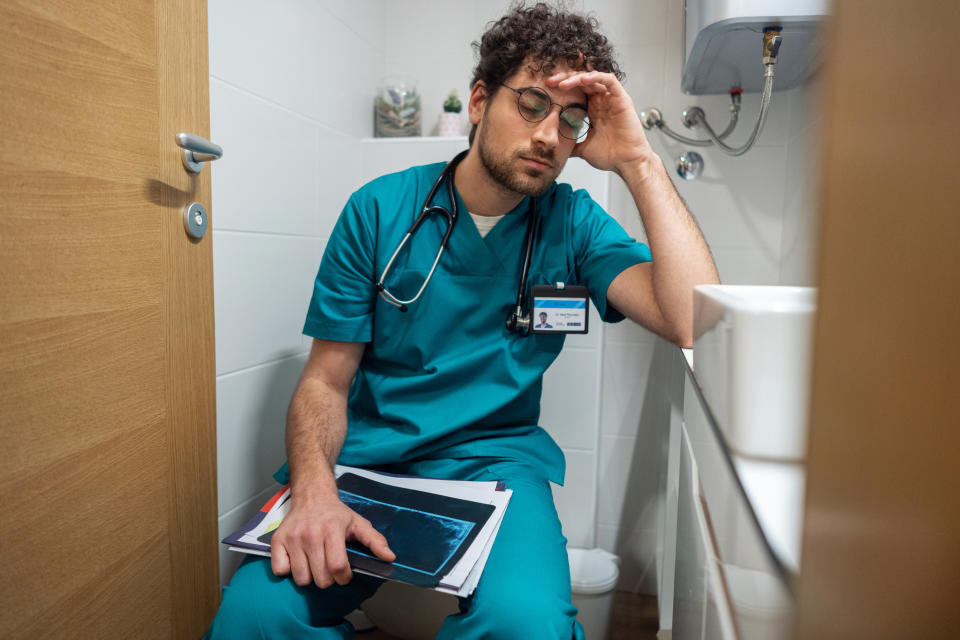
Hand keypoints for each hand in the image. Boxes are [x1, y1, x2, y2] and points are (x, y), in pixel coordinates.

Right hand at [270, 494, 394, 587]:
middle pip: (320, 578)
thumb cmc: (336, 514)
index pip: (338, 567)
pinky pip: (280, 570)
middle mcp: (310, 533)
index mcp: (332, 529)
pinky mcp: (277, 541)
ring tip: (315, 563)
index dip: (344, 578)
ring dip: (310, 576)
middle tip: (329, 567)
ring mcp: (292, 538)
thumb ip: (375, 541)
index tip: (345, 574)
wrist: (312, 496)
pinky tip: (298, 559)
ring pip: (301, 578)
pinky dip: (289, 570)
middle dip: (329, 579)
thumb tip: (390, 557)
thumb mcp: (358, 523)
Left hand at [546, 70, 654, 174]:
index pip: (576, 90)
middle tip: (550, 82)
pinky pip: (609, 80)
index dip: (561, 87)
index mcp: (593, 110)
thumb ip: (572, 145)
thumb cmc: (611, 156)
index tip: (546, 90)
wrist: (626, 163)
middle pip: (582, 80)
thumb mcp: (584, 149)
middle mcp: (602, 101)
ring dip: (576, 77)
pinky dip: (595, 77)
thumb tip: (558, 150)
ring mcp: (611, 99)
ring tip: (562, 83)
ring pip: (593, 77)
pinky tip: (582, 80)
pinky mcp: (621, 98)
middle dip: (564, 78)